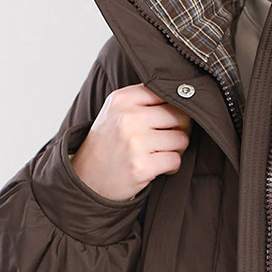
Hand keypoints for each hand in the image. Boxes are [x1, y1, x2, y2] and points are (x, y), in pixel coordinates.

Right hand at [70, 83, 190, 202]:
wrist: (87, 178)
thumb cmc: (108, 143)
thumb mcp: (116, 111)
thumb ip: (144, 100)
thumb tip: (184, 95)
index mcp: (122, 99)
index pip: (166, 93)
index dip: (174, 108)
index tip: (168, 119)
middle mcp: (128, 117)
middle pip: (178, 116)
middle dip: (179, 130)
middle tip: (166, 140)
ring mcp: (134, 142)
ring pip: (181, 138)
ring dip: (176, 149)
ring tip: (159, 153)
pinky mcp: (142, 165)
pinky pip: (175, 160)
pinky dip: (171, 166)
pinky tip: (157, 166)